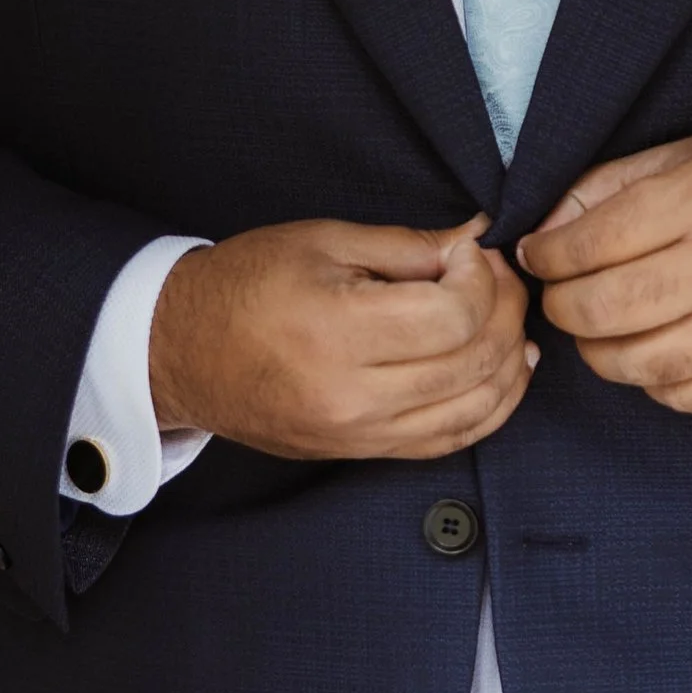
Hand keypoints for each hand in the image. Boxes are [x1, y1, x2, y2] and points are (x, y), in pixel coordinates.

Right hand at [149, 213, 535, 461]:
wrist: (180, 352)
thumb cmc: (244, 285)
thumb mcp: (321, 242)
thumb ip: (407, 245)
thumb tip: (476, 240)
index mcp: (338, 331)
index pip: (454, 316)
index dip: (482, 277)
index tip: (471, 250)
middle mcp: (353, 395)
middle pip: (474, 361)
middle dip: (505, 310)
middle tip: (498, 276)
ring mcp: (359, 434)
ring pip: (475, 409)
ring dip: (510, 361)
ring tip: (510, 319)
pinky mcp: (361, 453)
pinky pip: (449, 440)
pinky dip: (490, 407)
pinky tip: (502, 372)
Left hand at [518, 129, 691, 414]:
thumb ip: (611, 185)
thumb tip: (544, 230)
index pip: (589, 242)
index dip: (547, 255)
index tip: (537, 257)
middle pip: (602, 308)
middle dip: (562, 305)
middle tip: (560, 296)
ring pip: (636, 361)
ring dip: (598, 351)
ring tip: (597, 329)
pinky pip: (684, 397)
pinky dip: (653, 383)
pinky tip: (650, 354)